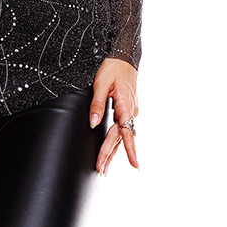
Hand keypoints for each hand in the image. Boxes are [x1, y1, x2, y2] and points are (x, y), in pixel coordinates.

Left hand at [90, 58, 138, 174]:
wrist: (124, 57)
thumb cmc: (113, 68)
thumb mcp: (100, 83)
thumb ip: (97, 105)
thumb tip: (92, 123)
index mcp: (125, 105)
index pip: (127, 131)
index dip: (130, 149)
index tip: (134, 165)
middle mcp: (131, 110)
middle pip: (120, 136)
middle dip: (110, 154)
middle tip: (101, 169)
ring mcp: (130, 110)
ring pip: (121, 134)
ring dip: (113, 150)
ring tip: (104, 166)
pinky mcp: (128, 109)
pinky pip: (122, 128)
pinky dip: (117, 140)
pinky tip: (112, 148)